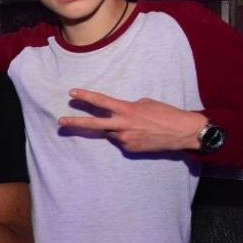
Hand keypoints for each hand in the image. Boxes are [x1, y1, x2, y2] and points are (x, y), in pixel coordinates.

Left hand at [58, 89, 206, 152]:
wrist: (182, 132)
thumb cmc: (166, 113)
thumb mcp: (145, 103)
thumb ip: (128, 108)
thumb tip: (118, 114)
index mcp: (127, 110)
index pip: (101, 102)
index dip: (86, 96)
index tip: (72, 93)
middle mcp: (122, 125)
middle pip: (94, 124)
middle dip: (75, 123)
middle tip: (60, 122)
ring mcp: (125, 139)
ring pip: (111, 133)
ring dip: (116, 128)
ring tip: (137, 126)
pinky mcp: (129, 149)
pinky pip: (121, 141)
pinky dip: (126, 136)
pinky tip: (141, 134)